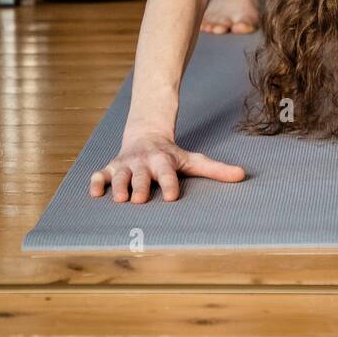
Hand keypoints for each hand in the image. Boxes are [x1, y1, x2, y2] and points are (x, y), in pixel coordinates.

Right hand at [89, 133, 244, 203]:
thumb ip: (216, 170)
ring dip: (118, 186)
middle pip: (141, 175)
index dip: (169, 184)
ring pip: (119, 175)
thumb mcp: (193, 160)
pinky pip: (100, 175)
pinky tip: (95, 193)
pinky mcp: (110, 168)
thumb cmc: (172, 156)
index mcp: (164, 161)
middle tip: (137, 200)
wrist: (146, 135)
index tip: (171, 197)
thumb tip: (242, 176)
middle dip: (139, 186)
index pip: (168, 173)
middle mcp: (143, 162)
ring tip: (119, 200)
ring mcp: (125, 165)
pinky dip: (96, 182)